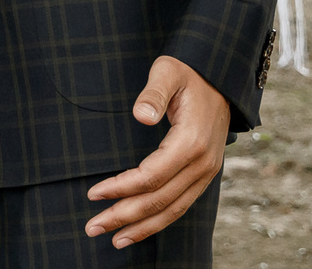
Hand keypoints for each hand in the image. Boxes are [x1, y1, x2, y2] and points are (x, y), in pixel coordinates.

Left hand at [83, 57, 230, 249]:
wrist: (219, 78)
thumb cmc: (187, 73)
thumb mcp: (168, 72)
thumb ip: (154, 93)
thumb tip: (141, 115)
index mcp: (191, 142)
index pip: (151, 176)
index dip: (121, 188)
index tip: (94, 193)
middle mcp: (202, 163)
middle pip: (159, 200)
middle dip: (124, 216)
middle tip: (92, 227)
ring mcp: (207, 172)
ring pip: (172, 209)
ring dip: (142, 227)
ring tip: (114, 239)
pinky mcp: (205, 175)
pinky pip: (181, 205)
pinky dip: (160, 221)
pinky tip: (140, 228)